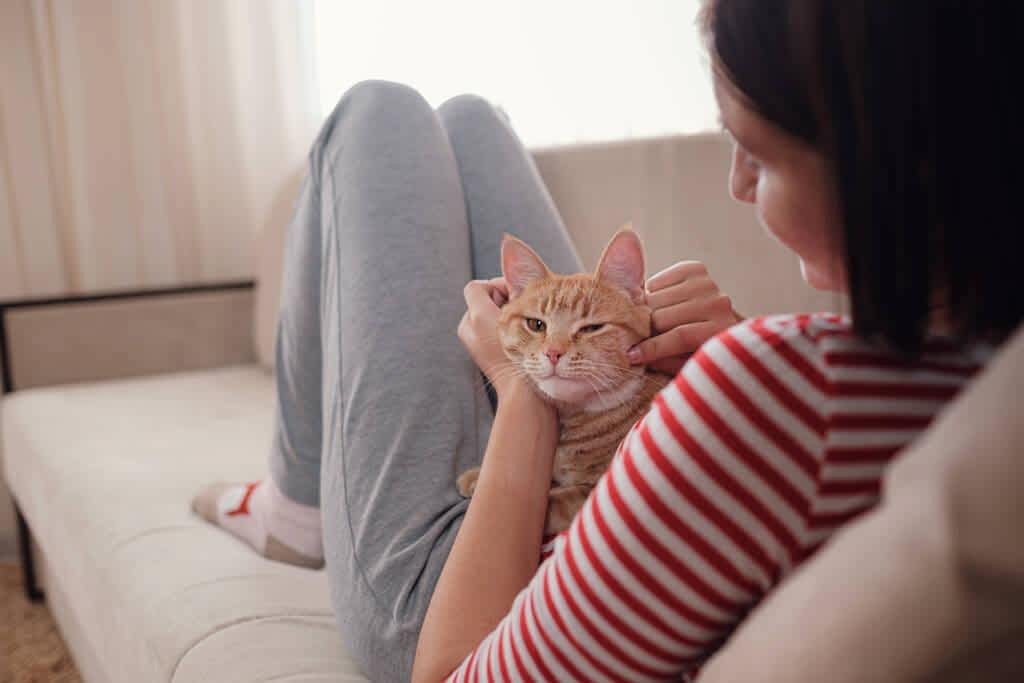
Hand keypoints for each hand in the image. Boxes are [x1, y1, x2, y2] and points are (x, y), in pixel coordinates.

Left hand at [457, 278, 523, 396]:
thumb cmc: (529, 357)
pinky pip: (487, 330)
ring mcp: (471, 342)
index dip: (499, 285)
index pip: (478, 287)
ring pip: (486, 315)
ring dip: (505, 314)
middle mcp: (467, 329)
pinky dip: (502, 328)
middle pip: (481, 300)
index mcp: (475, 317)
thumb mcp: (525, 318)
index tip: (519, 294)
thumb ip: (517, 292)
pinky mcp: (478, 353)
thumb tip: (517, 277)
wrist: (523, 396)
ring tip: (526, 324)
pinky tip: (520, 337)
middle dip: (503, 300)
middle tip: (526, 308)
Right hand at [627, 261, 741, 374]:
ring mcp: (706, 283)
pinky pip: (655, 282)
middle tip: (640, 335)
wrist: (718, 321)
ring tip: (651, 319)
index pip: (680, 335)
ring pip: (655, 298)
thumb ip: (665, 361)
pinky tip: (659, 303)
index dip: (652, 347)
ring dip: (648, 310)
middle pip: (662, 316)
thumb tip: (635, 355)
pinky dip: (651, 293)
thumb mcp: (687, 364)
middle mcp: (717, 303)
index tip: (631, 355)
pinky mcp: (695, 269)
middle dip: (646, 328)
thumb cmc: (700, 348)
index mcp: (720, 330)